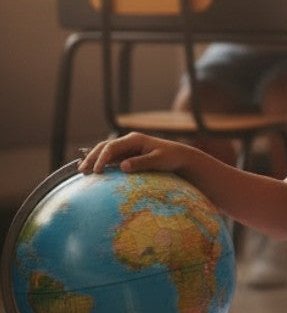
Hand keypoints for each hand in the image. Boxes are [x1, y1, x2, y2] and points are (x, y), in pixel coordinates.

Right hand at [78, 132, 193, 174]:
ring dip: (94, 160)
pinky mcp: (127, 155)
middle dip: (92, 157)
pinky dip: (101, 164)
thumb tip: (122, 167)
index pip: (112, 146)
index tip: (97, 170)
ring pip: (105, 152)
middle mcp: (128, 141)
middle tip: (82, 171)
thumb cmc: (170, 158)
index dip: (101, 158)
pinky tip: (94, 172)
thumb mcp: (158, 161)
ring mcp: (127, 148)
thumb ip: (141, 163)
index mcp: (134, 139)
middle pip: (104, 147)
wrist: (179, 157)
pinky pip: (111, 159)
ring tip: (83, 172)